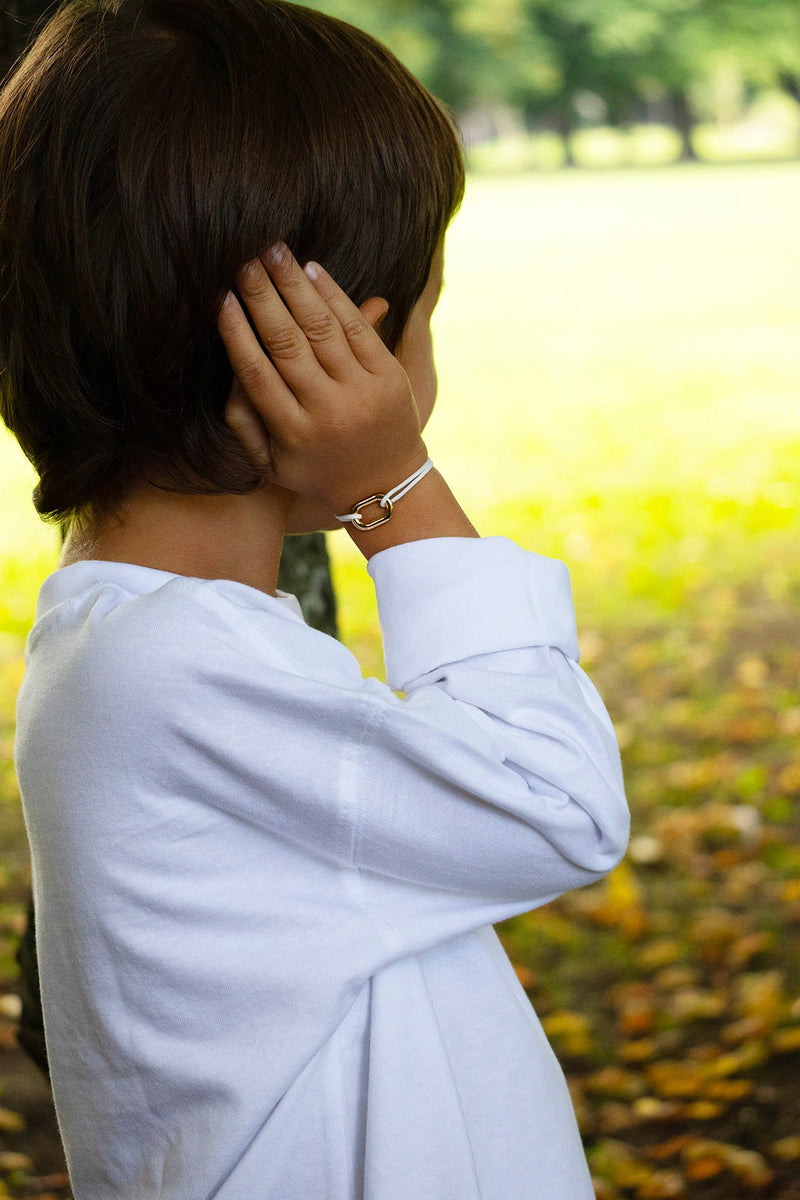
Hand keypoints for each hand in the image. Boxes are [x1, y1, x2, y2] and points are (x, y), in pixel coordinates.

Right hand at [215, 244, 427, 513]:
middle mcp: (327, 412)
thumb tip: (231, 361)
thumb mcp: (272, 462)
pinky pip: (356, 328)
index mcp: (293, 434)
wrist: (385, 488)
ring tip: (272, 251)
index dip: (237, 333)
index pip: (257, 374)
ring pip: (321, 329)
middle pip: (287, 344)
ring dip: (294, 285)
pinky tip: (311, 270)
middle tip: (242, 259)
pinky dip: (334, 296)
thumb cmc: (314, 470)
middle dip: (262, 297)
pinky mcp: (389, 378)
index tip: (219, 298)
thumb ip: (243, 419)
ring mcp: (361, 393)